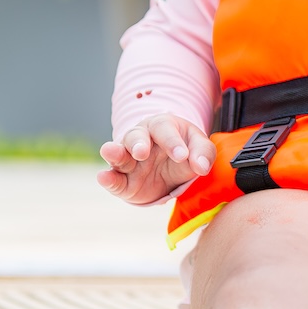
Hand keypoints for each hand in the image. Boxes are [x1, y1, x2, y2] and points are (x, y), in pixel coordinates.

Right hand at [98, 113, 215, 203]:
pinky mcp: (122, 181)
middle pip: (135, 136)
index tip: (182, 155)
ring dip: (114, 153)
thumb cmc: (184, 151)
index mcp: (161, 127)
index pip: (164, 129)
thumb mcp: (199, 148)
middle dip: (137, 143)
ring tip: (110, 152)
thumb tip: (202, 167)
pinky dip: (107, 178)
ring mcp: (129, 160)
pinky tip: (103, 176)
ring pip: (118, 153)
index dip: (172, 141)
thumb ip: (204, 153)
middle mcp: (141, 139)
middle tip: (142, 152)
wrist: (170, 170)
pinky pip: (113, 179)